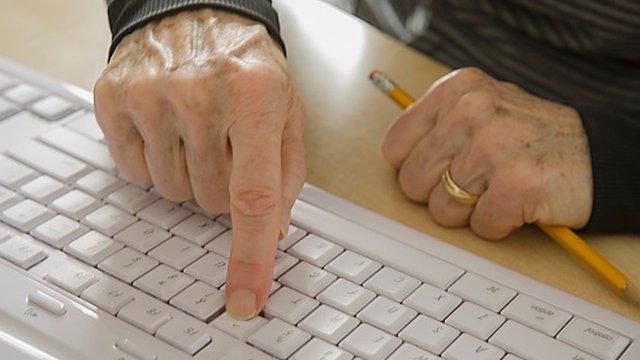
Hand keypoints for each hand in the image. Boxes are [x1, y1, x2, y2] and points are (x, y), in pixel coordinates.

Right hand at [94, 9, 304, 318]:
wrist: (197, 10)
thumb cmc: (247, 62)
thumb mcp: (287, 106)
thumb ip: (288, 171)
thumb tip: (274, 229)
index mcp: (256, 98)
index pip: (254, 196)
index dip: (251, 255)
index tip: (245, 297)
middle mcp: (199, 95)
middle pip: (210, 202)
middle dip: (225, 190)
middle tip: (228, 149)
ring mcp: (151, 96)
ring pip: (173, 192)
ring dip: (190, 177)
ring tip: (198, 133)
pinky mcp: (114, 98)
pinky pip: (135, 172)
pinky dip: (156, 162)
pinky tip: (168, 128)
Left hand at [381, 68, 591, 238]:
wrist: (597, 156)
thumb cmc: (529, 138)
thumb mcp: (481, 108)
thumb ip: (436, 126)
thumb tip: (395, 158)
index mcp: (457, 89)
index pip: (395, 146)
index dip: (415, 167)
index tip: (440, 167)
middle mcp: (471, 110)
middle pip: (412, 182)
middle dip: (440, 192)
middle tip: (476, 181)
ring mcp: (493, 147)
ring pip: (442, 210)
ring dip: (471, 210)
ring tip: (500, 187)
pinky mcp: (515, 184)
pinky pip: (479, 226)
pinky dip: (498, 224)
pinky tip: (519, 201)